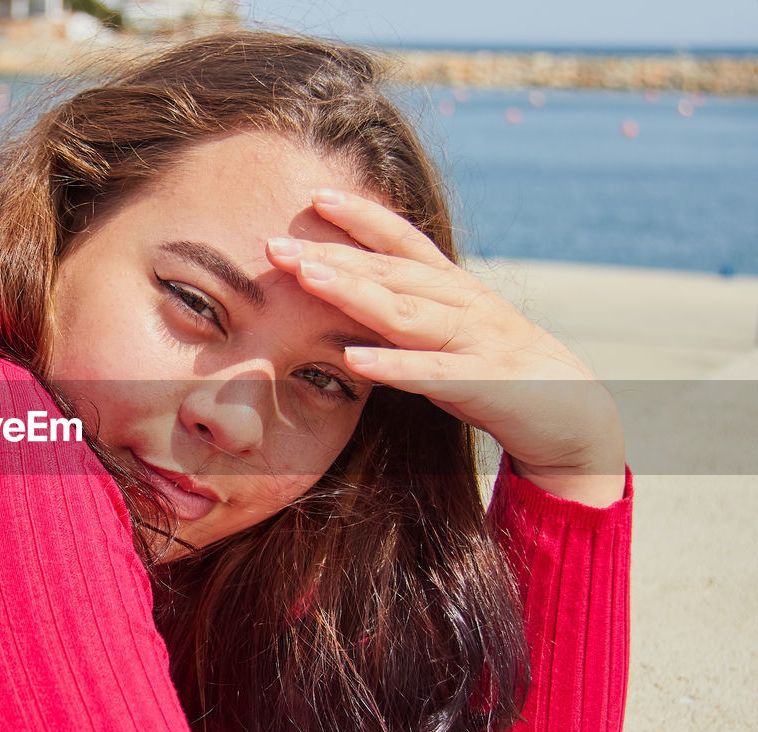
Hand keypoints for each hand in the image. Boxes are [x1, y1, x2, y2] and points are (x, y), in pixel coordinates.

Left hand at [265, 188, 626, 506]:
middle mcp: (465, 304)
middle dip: (332, 254)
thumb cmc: (497, 374)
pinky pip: (435, 374)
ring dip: (355, 293)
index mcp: (453, 289)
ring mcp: (478, 340)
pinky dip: (395, 366)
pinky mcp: (490, 383)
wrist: (574, 416)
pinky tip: (355, 361)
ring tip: (307, 278)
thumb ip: (403, 319)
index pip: (403, 241)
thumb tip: (348, 301)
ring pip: (408, 312)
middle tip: (275, 244)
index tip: (314, 195)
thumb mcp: (445, 338)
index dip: (362, 215)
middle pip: (391, 272)